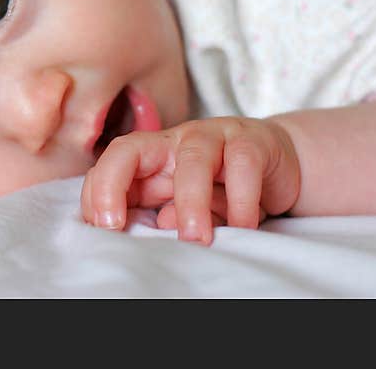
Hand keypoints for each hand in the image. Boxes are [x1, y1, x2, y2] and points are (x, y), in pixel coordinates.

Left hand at [81, 117, 299, 244]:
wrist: (278, 162)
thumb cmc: (223, 185)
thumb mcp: (187, 204)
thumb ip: (166, 213)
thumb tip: (159, 224)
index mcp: (152, 156)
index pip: (110, 165)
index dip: (97, 192)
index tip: (101, 228)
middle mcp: (174, 141)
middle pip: (130, 150)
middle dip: (113, 184)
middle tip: (116, 226)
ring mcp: (212, 136)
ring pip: (191, 160)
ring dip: (189, 201)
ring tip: (195, 238)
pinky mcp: (251, 143)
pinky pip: (242, 165)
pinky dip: (242, 199)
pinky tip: (243, 225)